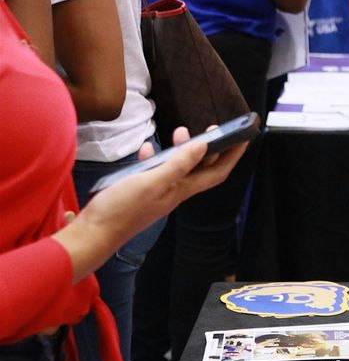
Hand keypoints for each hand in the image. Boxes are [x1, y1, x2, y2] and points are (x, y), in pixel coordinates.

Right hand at [59, 126, 246, 280]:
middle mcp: (173, 192)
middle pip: (199, 168)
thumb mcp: (152, 182)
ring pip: (177, 167)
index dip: (232, 156)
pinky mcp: (139, 191)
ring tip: (180, 131)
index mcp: (181, 190)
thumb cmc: (121, 209)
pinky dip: (155, 157)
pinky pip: (154, 170)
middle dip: (209, 148)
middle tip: (212, 127)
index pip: (216, 172)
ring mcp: (156, 192)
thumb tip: (203, 146)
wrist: (92, 234)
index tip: (244, 138)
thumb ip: (178, 164)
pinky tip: (148, 148)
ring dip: (182, 149)